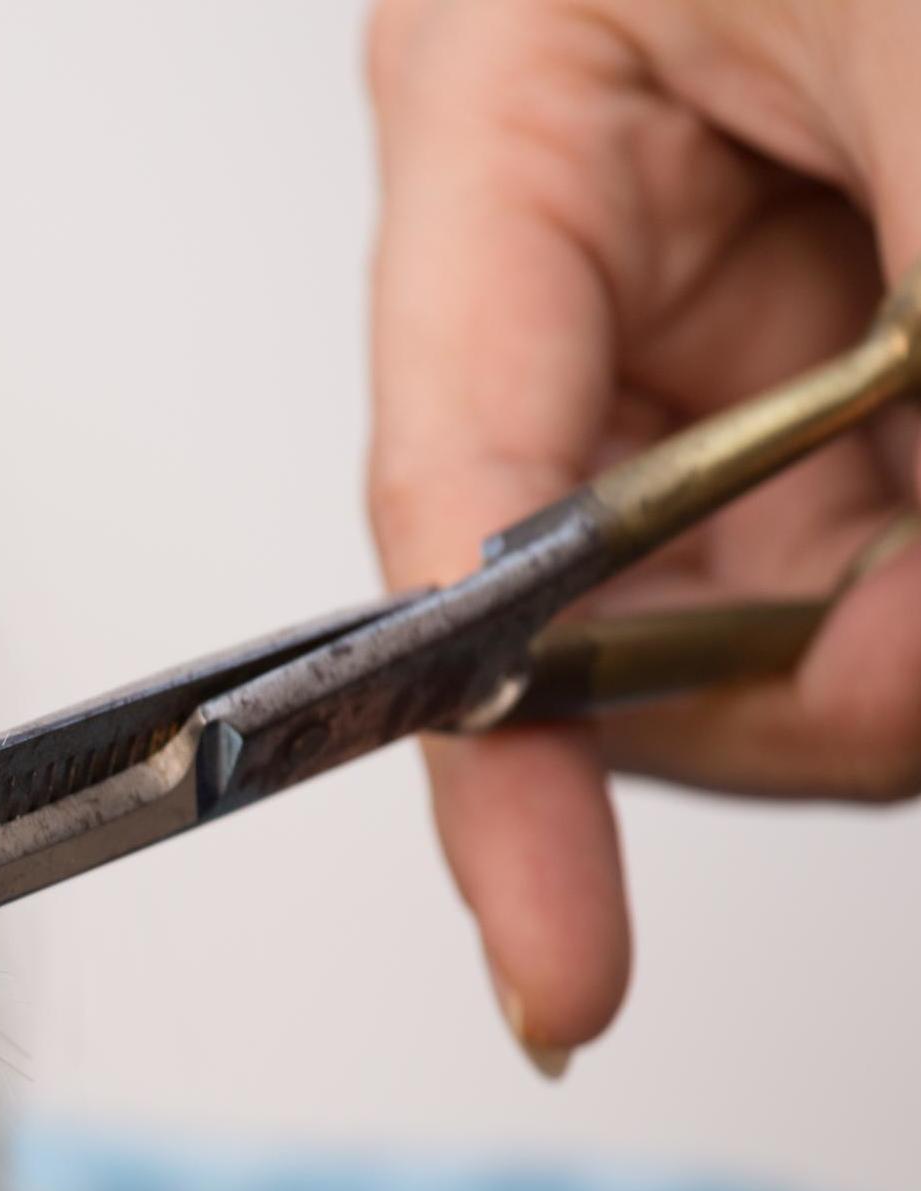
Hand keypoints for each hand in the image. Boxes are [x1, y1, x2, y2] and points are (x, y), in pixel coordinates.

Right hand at [366, 0, 920, 1066]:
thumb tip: (894, 682)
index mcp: (505, 98)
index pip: (449, 495)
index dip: (489, 749)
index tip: (553, 959)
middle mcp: (597, 206)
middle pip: (608, 574)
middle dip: (780, 678)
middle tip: (915, 686)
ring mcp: (737, 264)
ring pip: (759, 575)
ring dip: (888, 627)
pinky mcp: (859, 300)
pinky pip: (867, 524)